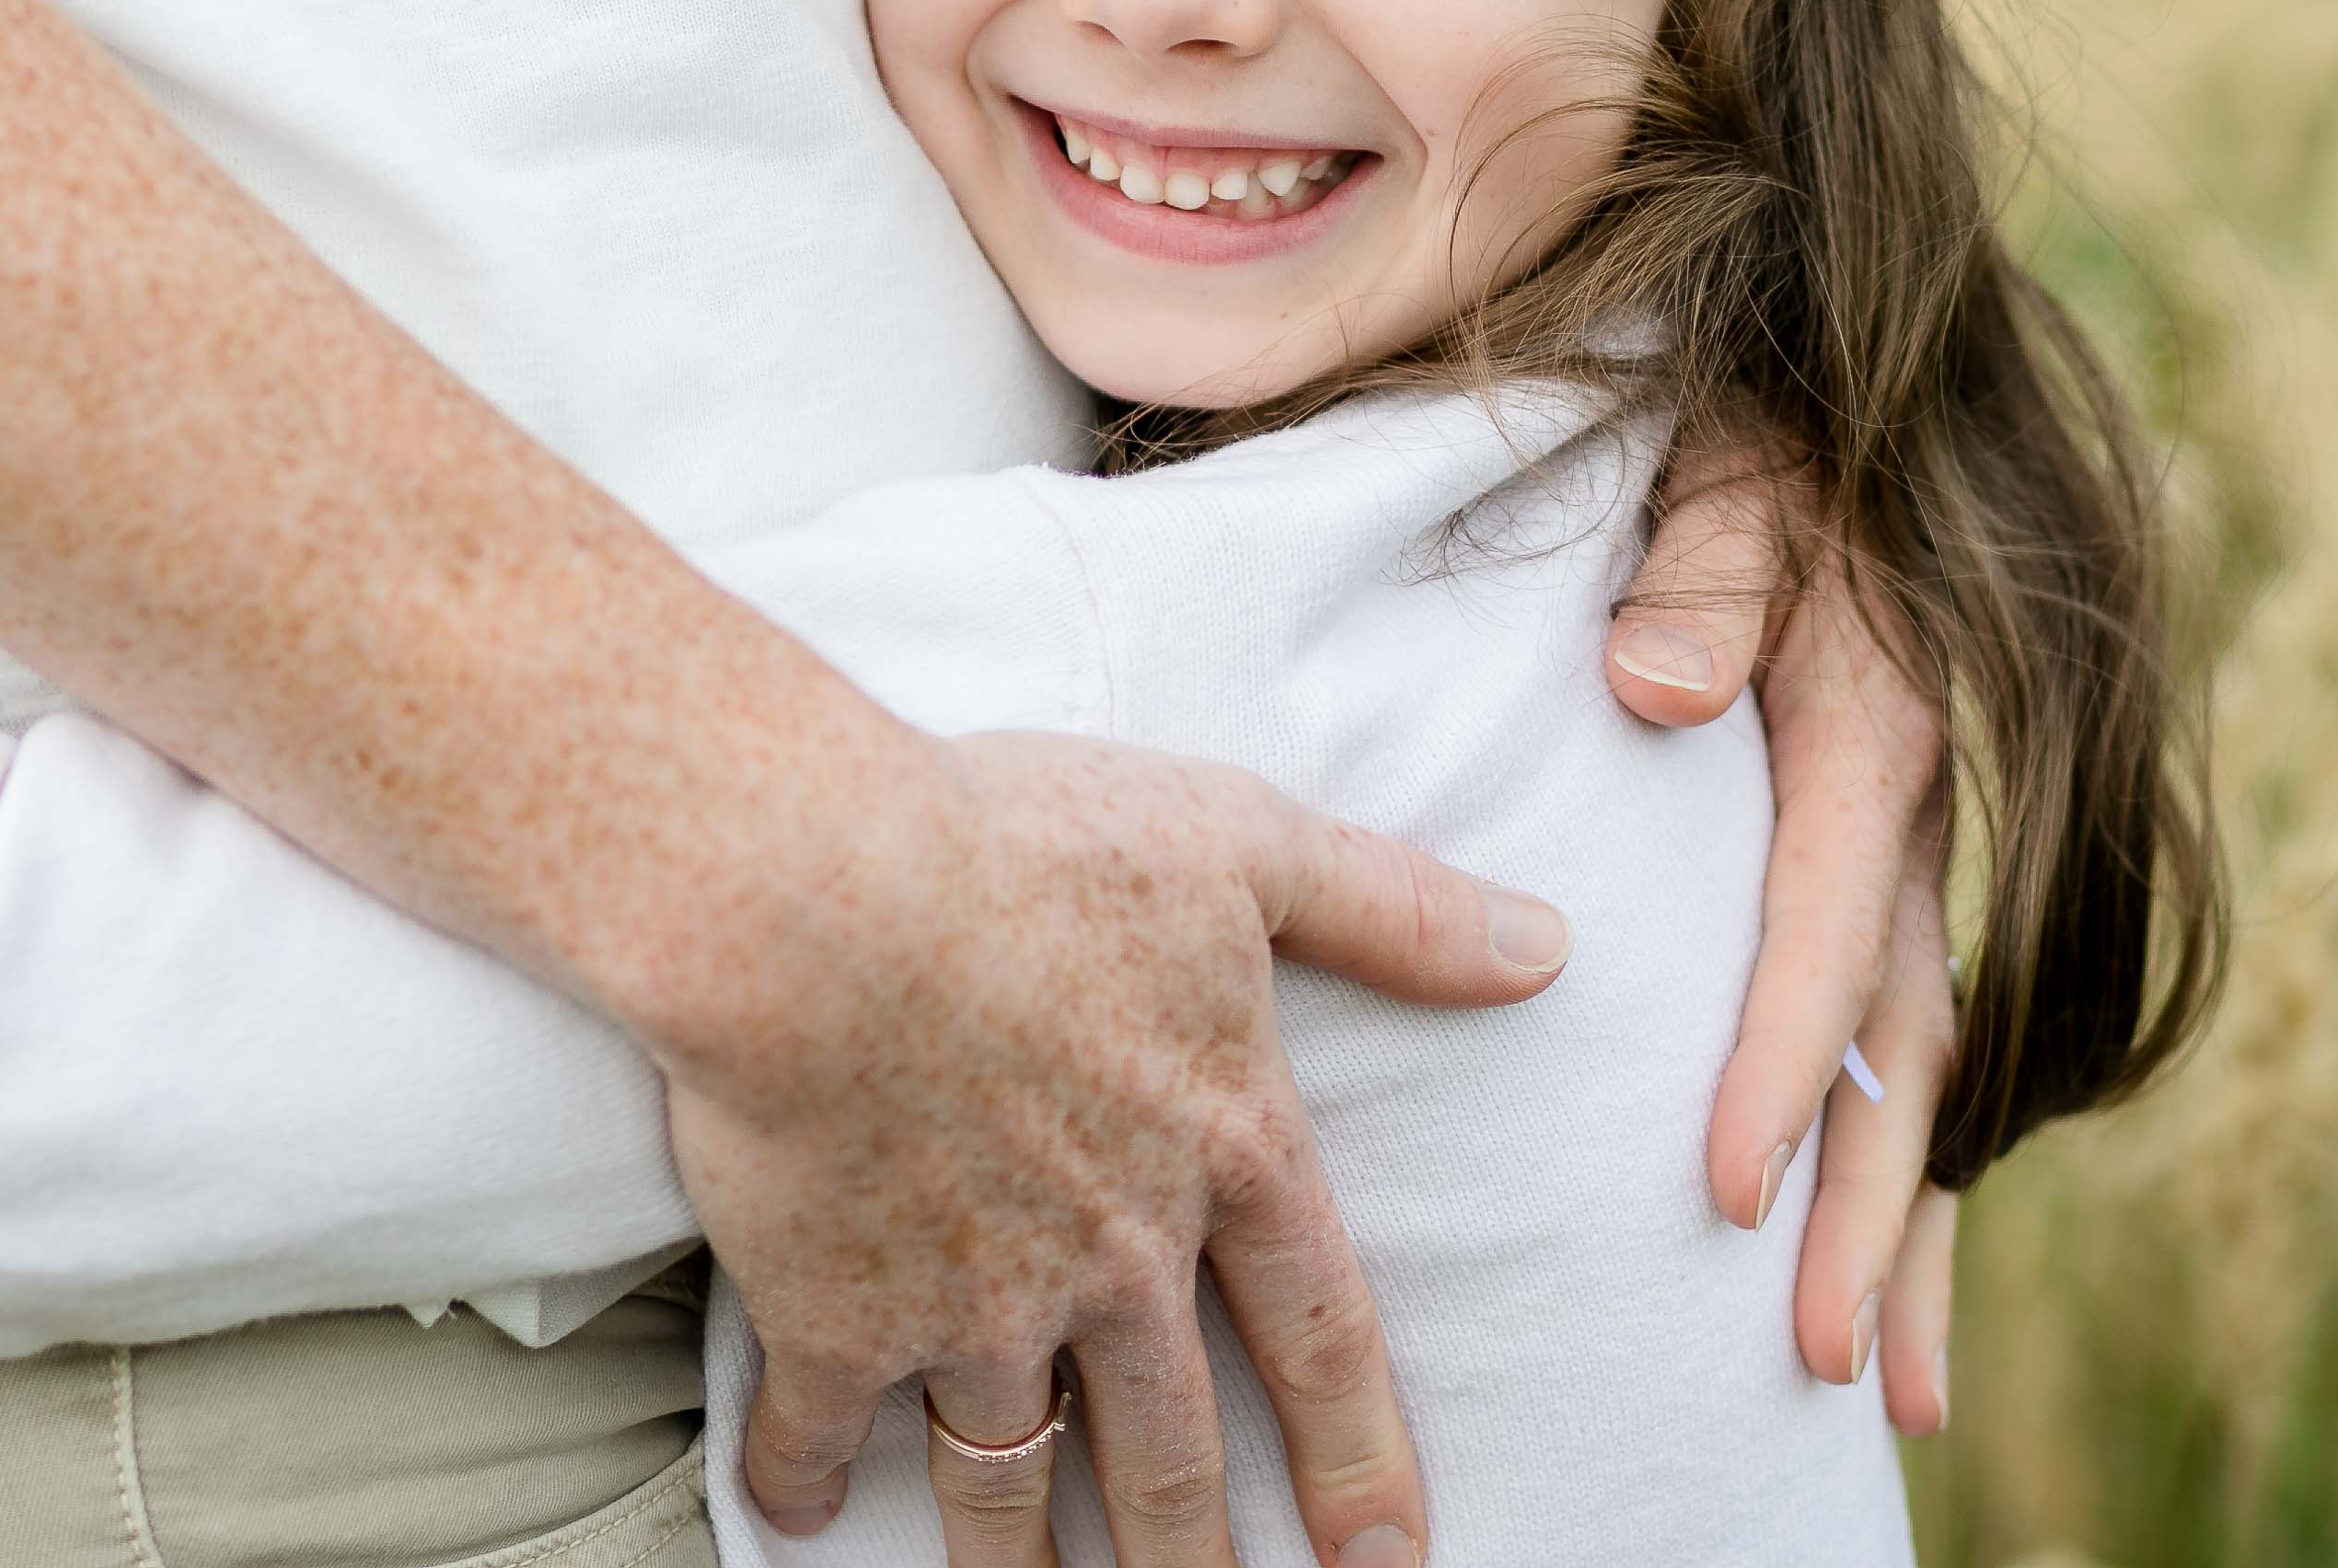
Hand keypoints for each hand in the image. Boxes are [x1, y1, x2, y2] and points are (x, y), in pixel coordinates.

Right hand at [667, 732, 1566, 1567]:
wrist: (815, 895)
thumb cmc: (1023, 847)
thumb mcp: (1239, 840)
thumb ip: (1387, 905)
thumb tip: (1541, 945)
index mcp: (1222, 1151)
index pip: (1321, 1335)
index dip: (1361, 1455)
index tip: (1385, 1556)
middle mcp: (1114, 1258)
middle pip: (1172, 1449)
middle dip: (1195, 1556)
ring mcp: (974, 1303)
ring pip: (1010, 1476)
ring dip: (1022, 1558)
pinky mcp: (835, 1316)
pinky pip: (825, 1432)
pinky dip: (804, 1480)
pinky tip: (796, 1511)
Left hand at [1604, 439, 1960, 1433]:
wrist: (1824, 410)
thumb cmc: (1752, 447)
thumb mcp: (1727, 477)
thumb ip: (1697, 578)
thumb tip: (1646, 689)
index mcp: (1873, 738)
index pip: (1823, 933)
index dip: (1779, 1069)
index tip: (1721, 1191)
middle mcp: (1911, 823)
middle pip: (1898, 1050)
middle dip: (1859, 1213)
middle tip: (1810, 1357)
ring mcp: (1909, 864)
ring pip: (1923, 1080)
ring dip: (1901, 1237)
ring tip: (1877, 1393)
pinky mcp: (1883, 882)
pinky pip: (1902, 1049)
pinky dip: (1898, 1173)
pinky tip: (1870, 1284)